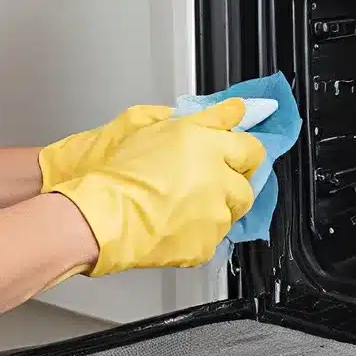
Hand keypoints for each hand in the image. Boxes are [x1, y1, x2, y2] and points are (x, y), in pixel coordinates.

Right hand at [52, 99, 264, 275]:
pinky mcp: (204, 246)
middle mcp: (221, 182)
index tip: (231, 157)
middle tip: (201, 185)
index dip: (241, 153)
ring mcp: (215, 218)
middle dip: (230, 185)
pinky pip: (210, 240)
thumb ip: (209, 118)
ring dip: (215, 210)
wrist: (102, 215)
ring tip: (181, 207)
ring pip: (230, 214)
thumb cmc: (122, 169)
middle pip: (246, 186)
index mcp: (213, 149)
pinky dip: (197, 235)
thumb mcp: (161, 127)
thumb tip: (236, 109)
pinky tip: (172, 226)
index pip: (253, 149)